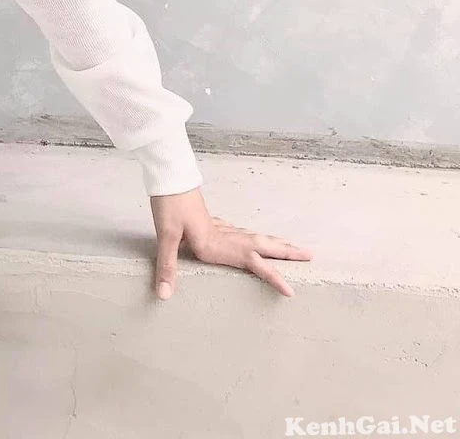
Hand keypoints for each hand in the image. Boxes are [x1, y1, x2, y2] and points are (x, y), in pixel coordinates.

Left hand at [149, 187, 312, 299]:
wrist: (167, 175)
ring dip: (273, 243)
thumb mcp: (166, 234)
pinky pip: (239, 232)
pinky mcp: (211, 221)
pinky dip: (252, 237)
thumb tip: (163, 296)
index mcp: (216, 243)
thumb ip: (167, 266)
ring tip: (289, 248)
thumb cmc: (168, 202)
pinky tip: (251, 238)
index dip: (272, 275)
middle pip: (260, 244)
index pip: (252, 262)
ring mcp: (219, 226)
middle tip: (309, 255)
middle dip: (285, 252)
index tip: (290, 290)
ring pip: (252, 237)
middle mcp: (223, 235)